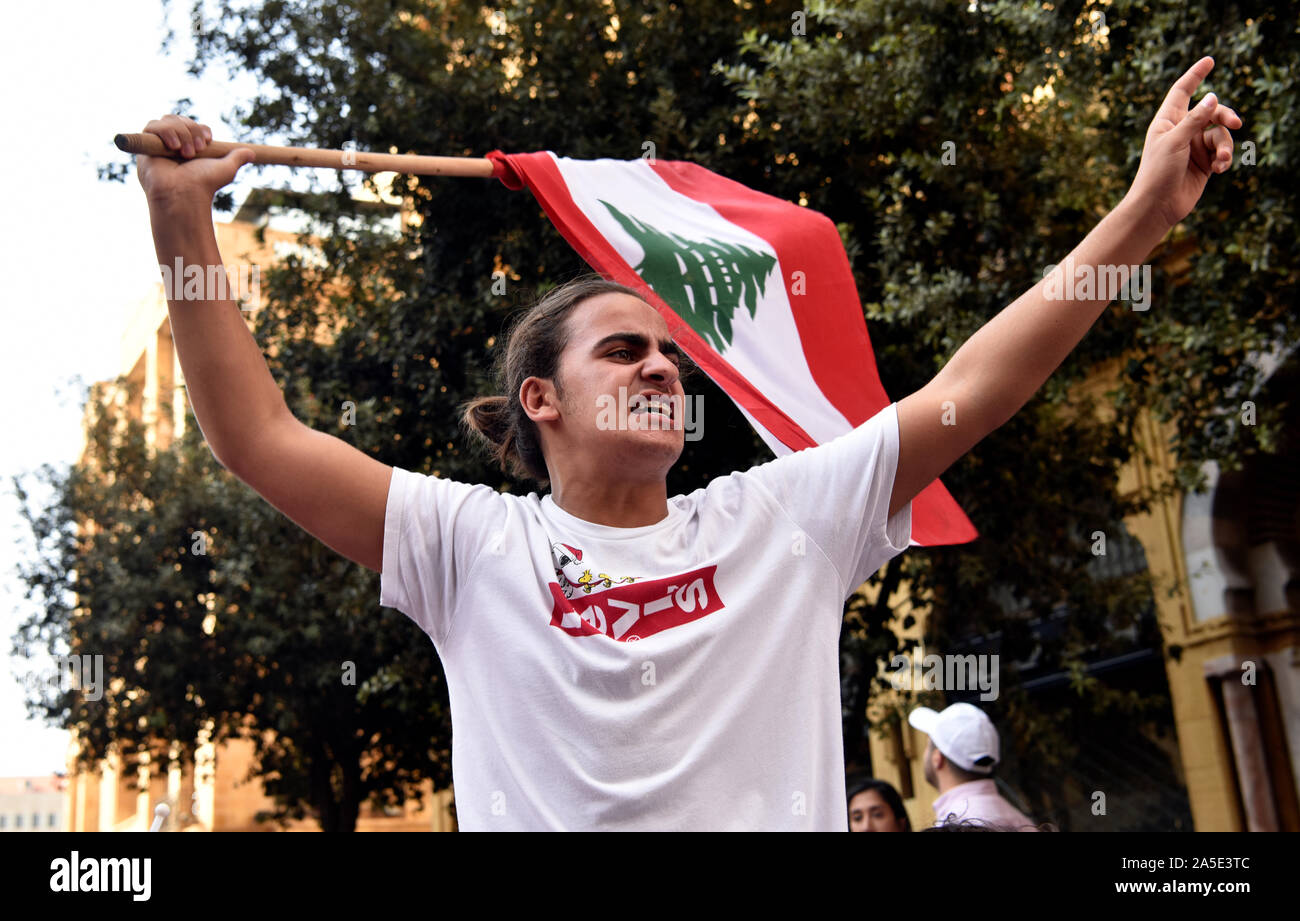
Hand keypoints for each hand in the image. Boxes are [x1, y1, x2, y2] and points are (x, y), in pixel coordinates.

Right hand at [135, 114, 254, 208]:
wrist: (185, 195)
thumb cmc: (203, 185)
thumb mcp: (225, 169)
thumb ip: (236, 158)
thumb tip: (251, 153)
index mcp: (186, 147)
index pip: (190, 125)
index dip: (199, 128)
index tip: (208, 140)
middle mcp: (170, 145)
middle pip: (178, 119)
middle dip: (191, 130)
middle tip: (198, 149)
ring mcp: (157, 145)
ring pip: (167, 120)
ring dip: (181, 133)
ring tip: (187, 153)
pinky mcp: (144, 145)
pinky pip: (152, 126)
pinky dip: (166, 132)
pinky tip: (174, 147)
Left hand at [1125, 56, 1242, 230]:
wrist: (1157, 207)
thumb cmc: (1157, 173)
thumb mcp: (1175, 142)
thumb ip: (1195, 120)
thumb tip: (1213, 97)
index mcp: (1167, 121)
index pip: (1182, 91)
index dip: (1195, 75)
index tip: (1210, 60)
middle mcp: (1182, 131)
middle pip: (1211, 111)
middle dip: (1224, 116)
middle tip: (1235, 123)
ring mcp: (1194, 146)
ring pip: (1220, 134)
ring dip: (1225, 146)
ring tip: (1221, 160)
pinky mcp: (1204, 162)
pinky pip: (1222, 152)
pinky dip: (1224, 158)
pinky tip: (1219, 169)